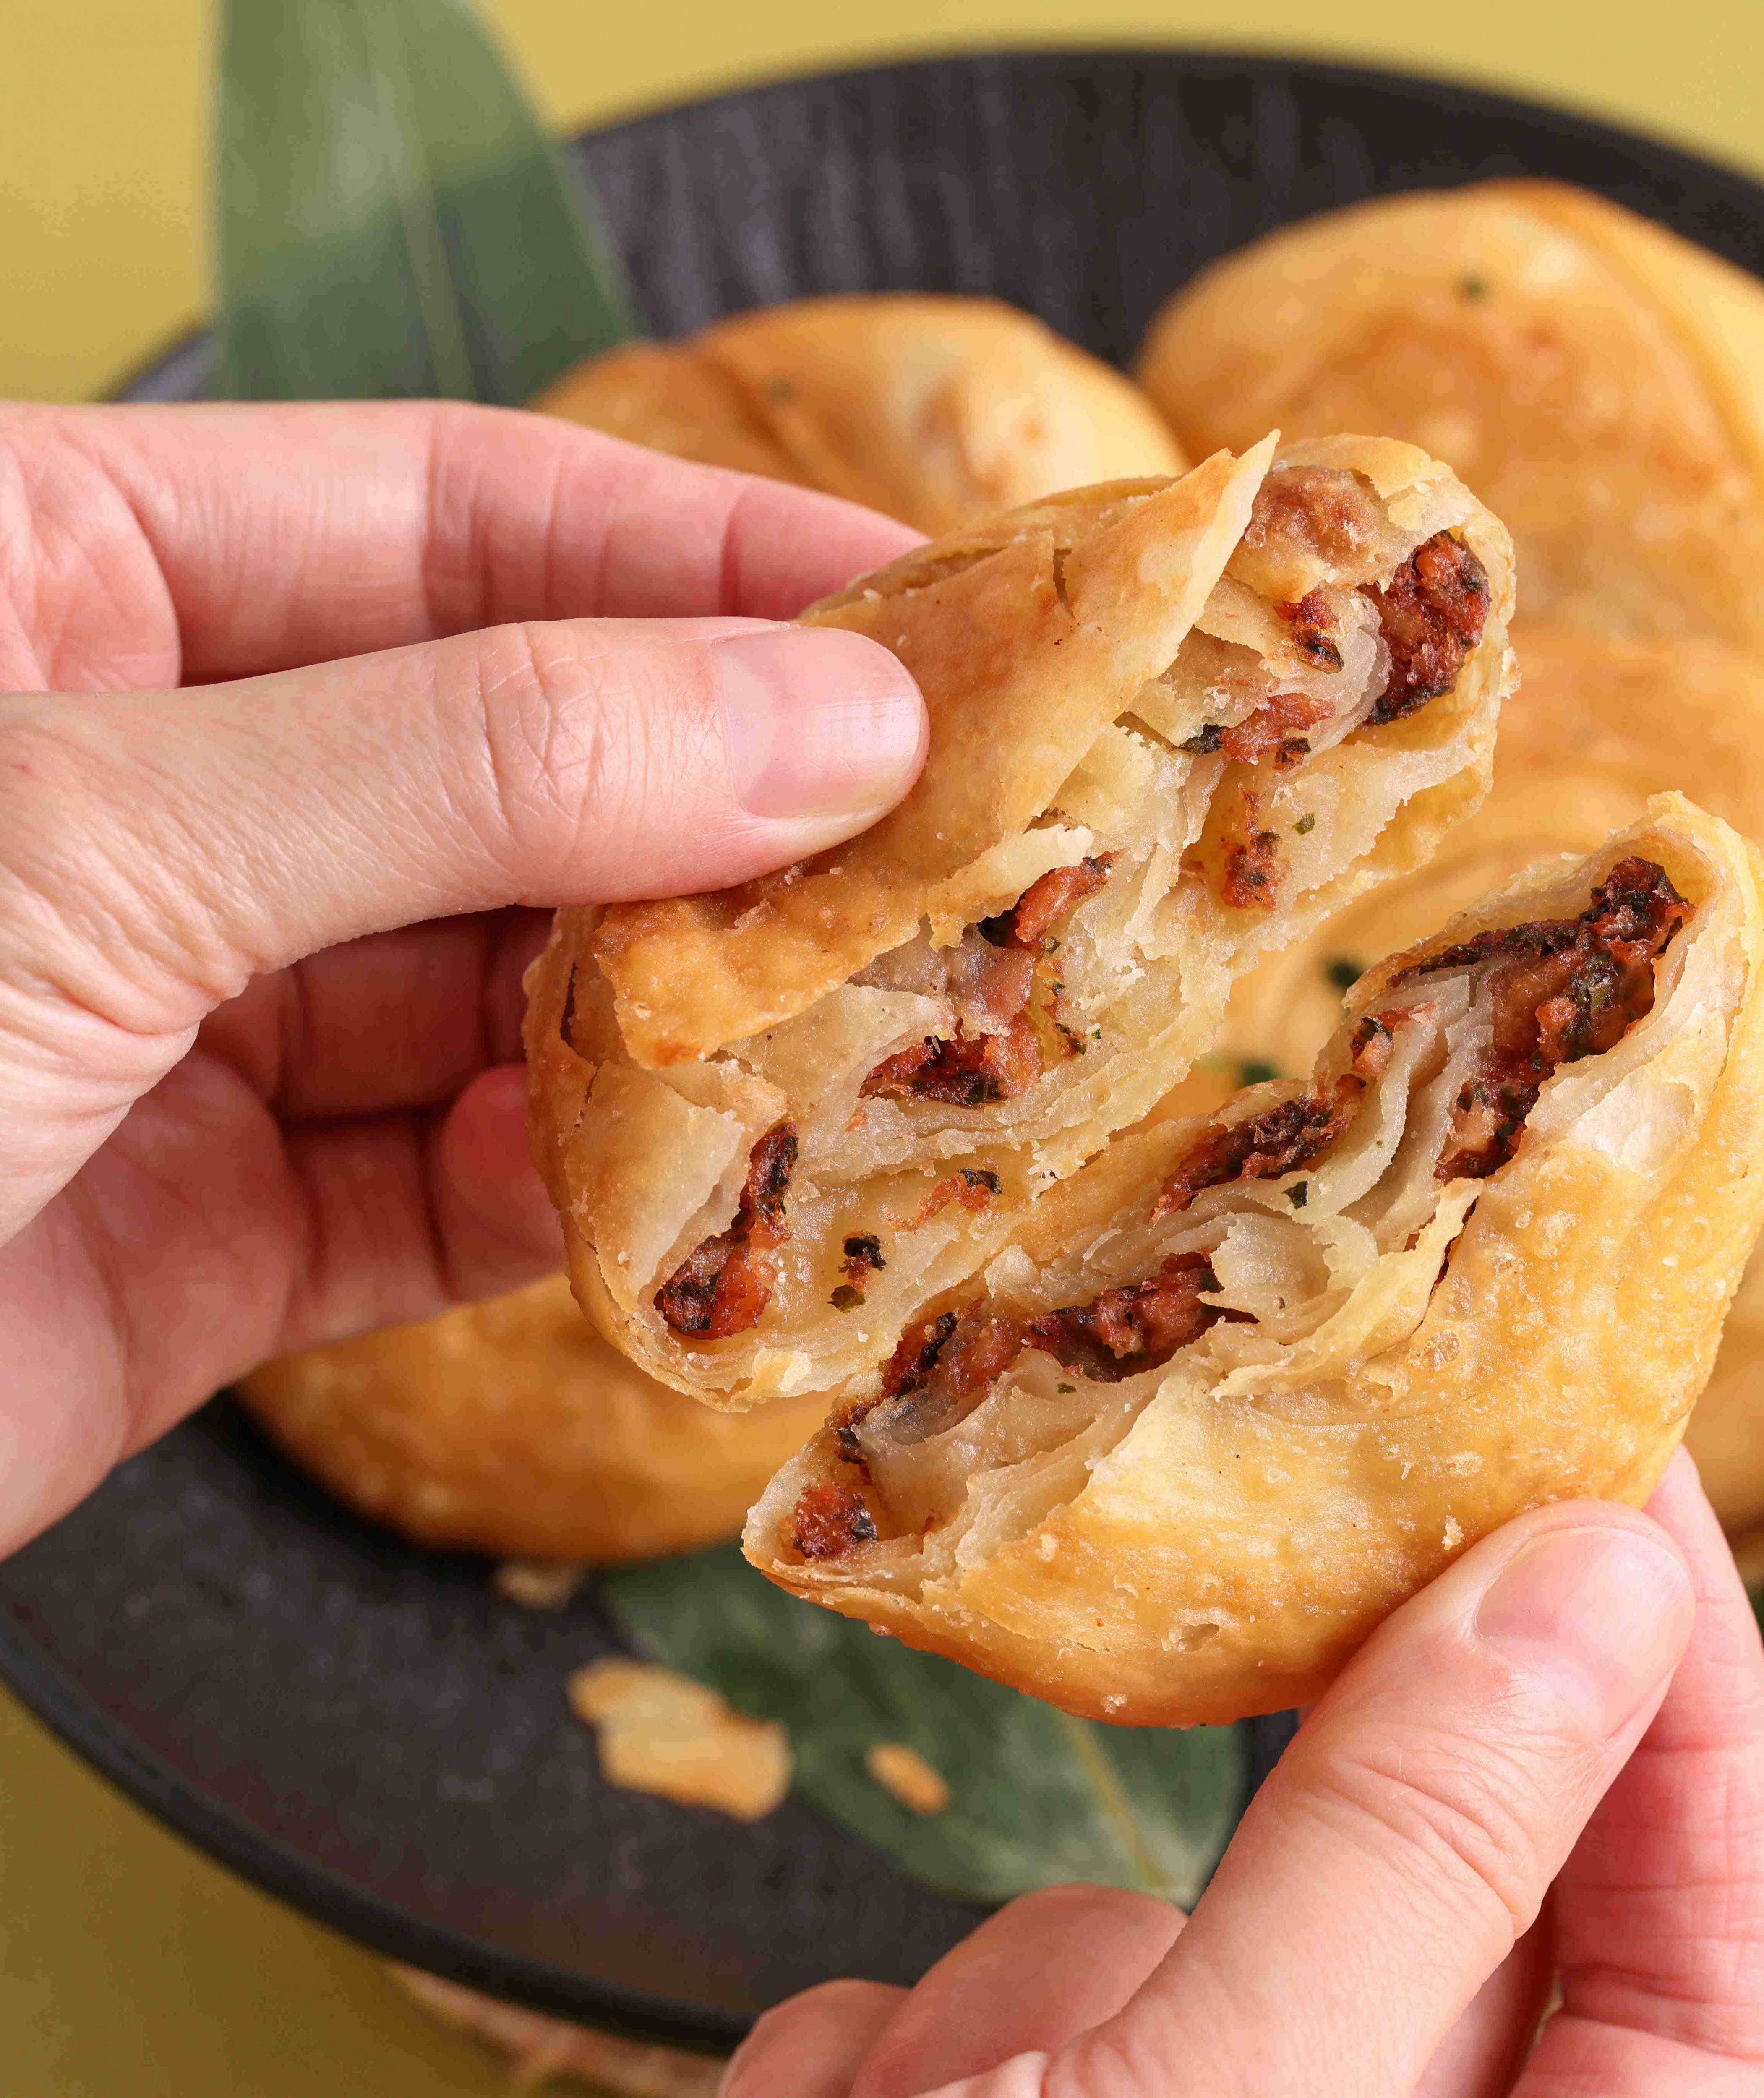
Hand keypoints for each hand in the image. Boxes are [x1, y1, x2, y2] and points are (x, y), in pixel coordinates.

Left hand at [0, 400, 924, 1555]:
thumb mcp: (101, 834)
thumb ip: (477, 763)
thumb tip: (812, 714)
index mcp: (71, 582)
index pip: (473, 519)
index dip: (717, 557)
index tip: (929, 610)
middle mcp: (152, 784)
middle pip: (526, 759)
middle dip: (739, 809)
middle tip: (967, 839)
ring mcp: (189, 1016)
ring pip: (514, 987)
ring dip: (686, 1020)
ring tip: (880, 1027)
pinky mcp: (213, 1231)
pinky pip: (453, 1186)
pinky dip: (580, 1195)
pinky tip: (695, 1193)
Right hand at [721, 1452, 1763, 2096]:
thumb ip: (1418, 1852)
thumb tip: (1591, 1578)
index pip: (1701, 1938)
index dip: (1679, 1690)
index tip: (1619, 1470)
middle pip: (1396, 1908)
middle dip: (1298, 1794)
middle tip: (1295, 1538)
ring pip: (1134, 1952)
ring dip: (1031, 2002)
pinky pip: (974, 2021)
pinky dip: (905, 2067)